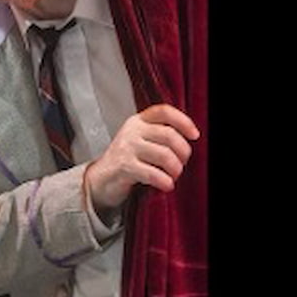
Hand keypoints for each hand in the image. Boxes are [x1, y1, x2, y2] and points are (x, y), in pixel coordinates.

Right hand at [84, 104, 199, 213]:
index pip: (164, 112)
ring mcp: (127, 147)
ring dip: (176, 169)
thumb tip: (190, 140)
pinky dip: (165, 182)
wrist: (101, 178)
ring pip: (164, 155)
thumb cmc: (127, 160)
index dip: (183, 121)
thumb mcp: (141, 140)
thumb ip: (160, 135)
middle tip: (182, 163)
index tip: (195, 135)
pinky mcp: (124, 166)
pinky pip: (153, 174)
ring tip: (174, 176)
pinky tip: (166, 185)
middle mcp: (132, 130)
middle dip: (183, 152)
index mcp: (139, 121)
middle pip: (169, 135)